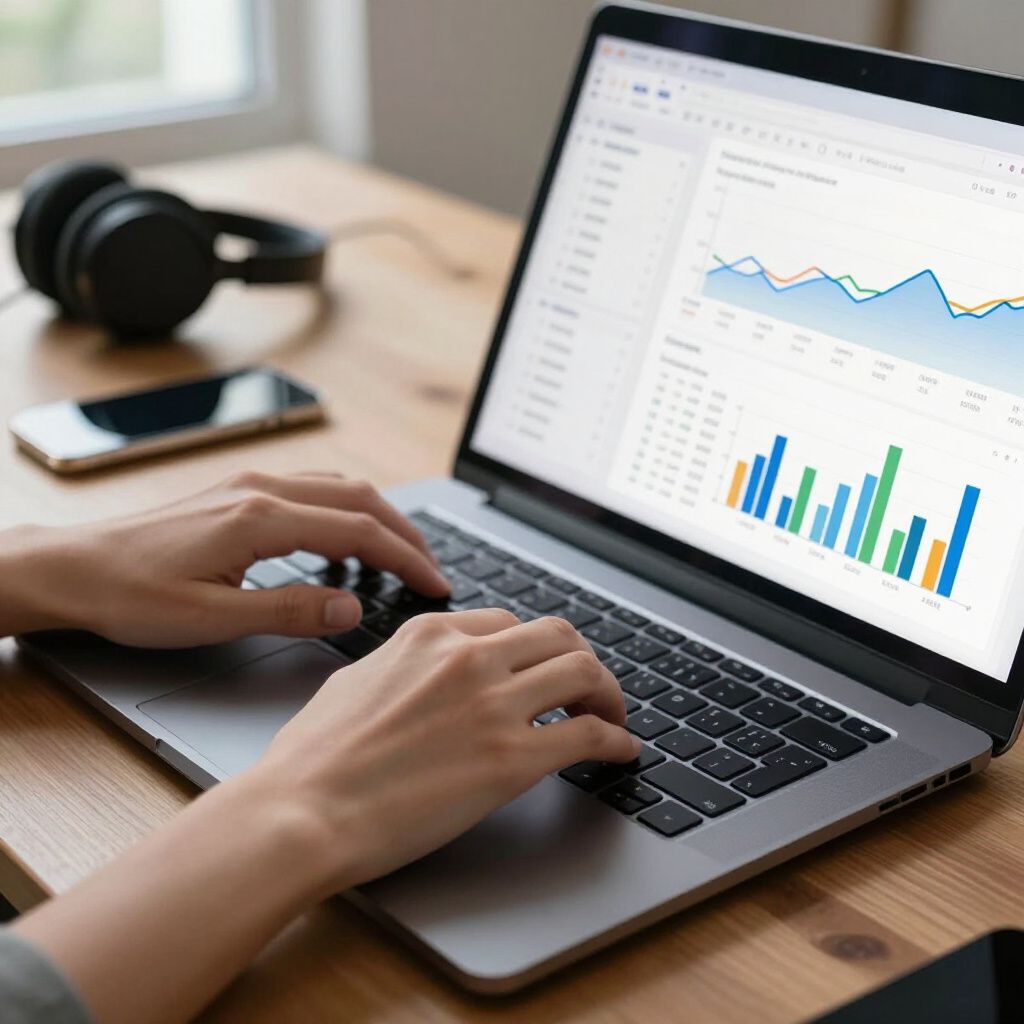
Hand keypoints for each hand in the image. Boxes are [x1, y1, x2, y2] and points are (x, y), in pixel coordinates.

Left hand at [0, 471, 448, 645]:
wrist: (73, 568)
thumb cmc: (131, 596)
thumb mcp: (212, 618)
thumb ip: (290, 610)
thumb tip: (352, 606)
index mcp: (261, 518)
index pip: (360, 532)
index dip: (406, 560)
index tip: (435, 585)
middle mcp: (262, 489)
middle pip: (361, 498)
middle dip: (405, 533)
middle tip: (432, 570)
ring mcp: (249, 483)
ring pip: (339, 487)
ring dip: (378, 517)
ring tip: (400, 557)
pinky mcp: (238, 490)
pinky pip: (312, 489)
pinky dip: (344, 511)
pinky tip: (342, 544)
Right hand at [256, 607, 641, 891]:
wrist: (302, 813)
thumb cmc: (312, 759)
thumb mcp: (355, 681)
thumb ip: (402, 665)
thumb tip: (422, 670)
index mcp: (430, 636)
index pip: (506, 623)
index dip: (531, 649)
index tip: (540, 669)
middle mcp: (468, 658)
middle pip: (557, 635)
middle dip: (580, 659)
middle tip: (588, 688)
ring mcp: (493, 706)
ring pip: (584, 672)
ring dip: (608, 694)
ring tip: (612, 717)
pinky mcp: (511, 760)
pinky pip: (589, 736)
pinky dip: (616, 740)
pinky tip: (621, 752)